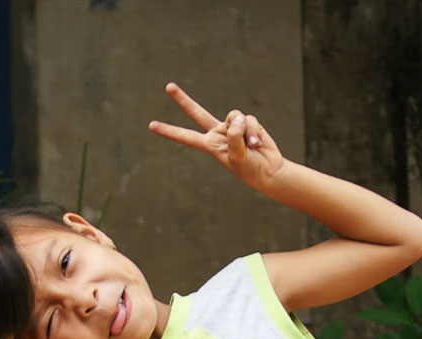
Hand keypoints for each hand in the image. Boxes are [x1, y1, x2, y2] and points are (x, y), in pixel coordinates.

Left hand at [149, 82, 286, 189]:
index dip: (170, 131)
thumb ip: (234, 136)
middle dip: (183, 100)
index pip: (186, 136)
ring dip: (245, 130)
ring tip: (252, 145)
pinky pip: (249, 119)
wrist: (269, 169)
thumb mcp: (238, 156)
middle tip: (168, 86)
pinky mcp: (246, 123)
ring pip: (234, 116)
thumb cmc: (250, 169)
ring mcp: (231, 126)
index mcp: (210, 145)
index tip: (152, 126)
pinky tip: (258, 143)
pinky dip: (255, 131)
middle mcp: (217, 133)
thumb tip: (235, 118)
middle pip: (197, 113)